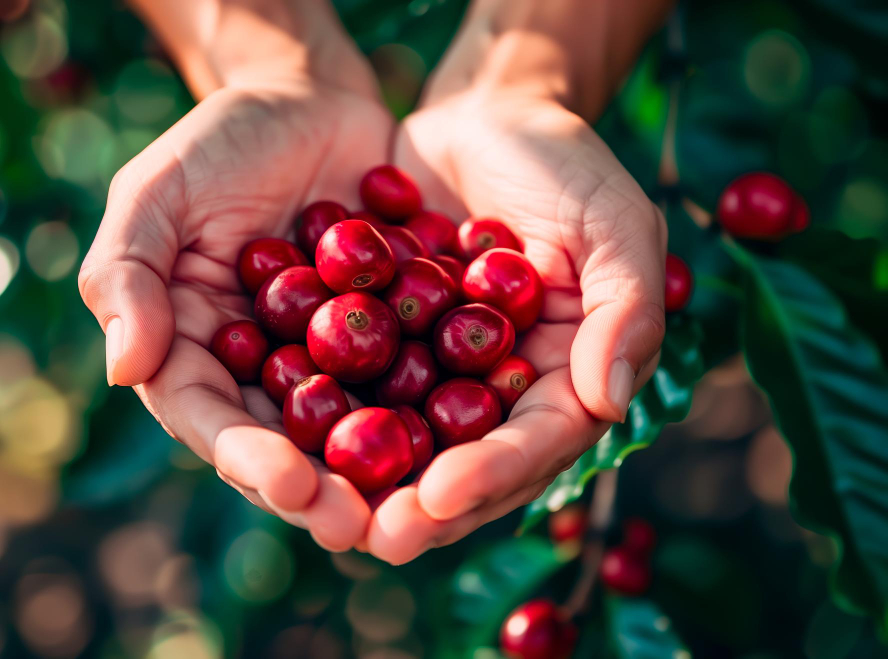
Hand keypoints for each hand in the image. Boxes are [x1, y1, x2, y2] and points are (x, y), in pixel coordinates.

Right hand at [79, 5, 394, 550]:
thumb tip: (124, 370)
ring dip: (387, 477)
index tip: (287, 484)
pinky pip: (419, 378)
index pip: (214, 420)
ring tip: (422, 509)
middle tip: (362, 527)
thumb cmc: (219, 143)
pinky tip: (479, 435)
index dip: (247, 459)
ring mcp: (336, 362)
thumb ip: (127, 275)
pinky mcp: (398, 337)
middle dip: (323, 493)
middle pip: (290, 448)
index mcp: (199, 353)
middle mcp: (268, 373)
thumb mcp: (158, 193)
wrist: (311, 101)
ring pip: (357, 432)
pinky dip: (444, 409)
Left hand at [364, 88, 666, 562]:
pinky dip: (324, 408)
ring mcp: (437, 371)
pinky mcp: (383, 342)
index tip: (443, 495)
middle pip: (465, 461)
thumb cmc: (563, 163)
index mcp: (563, 374)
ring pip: (404, 439)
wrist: (484, 115)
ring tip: (320, 507)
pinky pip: (353, 382)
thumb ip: (624, 306)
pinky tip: (280, 435)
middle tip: (373, 537)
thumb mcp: (612, 221)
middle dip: (422, 505)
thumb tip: (610, 401)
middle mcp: (498, 388)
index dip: (495, 473)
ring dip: (365, 480)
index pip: (536, 440)